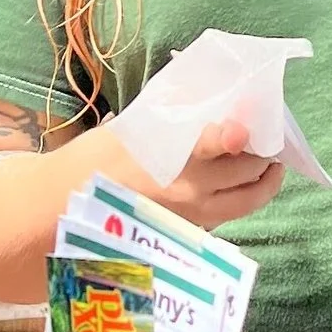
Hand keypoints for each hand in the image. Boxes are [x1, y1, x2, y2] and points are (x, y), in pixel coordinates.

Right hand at [94, 113, 285, 233]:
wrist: (61, 210)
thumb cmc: (91, 162)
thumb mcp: (129, 128)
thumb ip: (171, 114)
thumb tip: (206, 95)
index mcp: (172, 157)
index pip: (222, 142)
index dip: (243, 134)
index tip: (252, 124)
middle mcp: (189, 190)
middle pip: (247, 172)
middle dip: (265, 155)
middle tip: (269, 141)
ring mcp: (191, 218)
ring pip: (246, 201)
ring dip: (264, 183)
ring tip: (269, 169)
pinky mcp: (186, 236)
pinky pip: (226, 218)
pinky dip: (238, 201)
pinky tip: (237, 189)